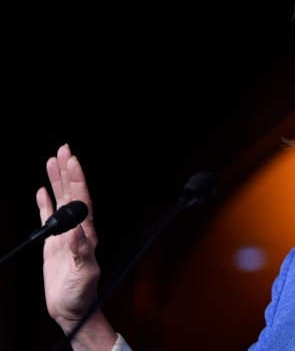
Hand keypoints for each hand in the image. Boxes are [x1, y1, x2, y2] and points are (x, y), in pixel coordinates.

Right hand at [37, 144, 116, 348]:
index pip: (82, 199)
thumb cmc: (82, 292)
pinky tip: (43, 189)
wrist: (72, 307)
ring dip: (57, 180)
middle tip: (63, 149)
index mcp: (88, 233)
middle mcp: (79, 229)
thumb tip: (78, 231)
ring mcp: (67, 234)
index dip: (77, 179)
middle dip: (68, 171)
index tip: (72, 160)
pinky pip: (48, 216)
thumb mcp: (84, 272)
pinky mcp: (55, 242)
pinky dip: (45, 201)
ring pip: (60, 200)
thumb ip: (82, 251)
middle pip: (72, 193)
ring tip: (52, 160)